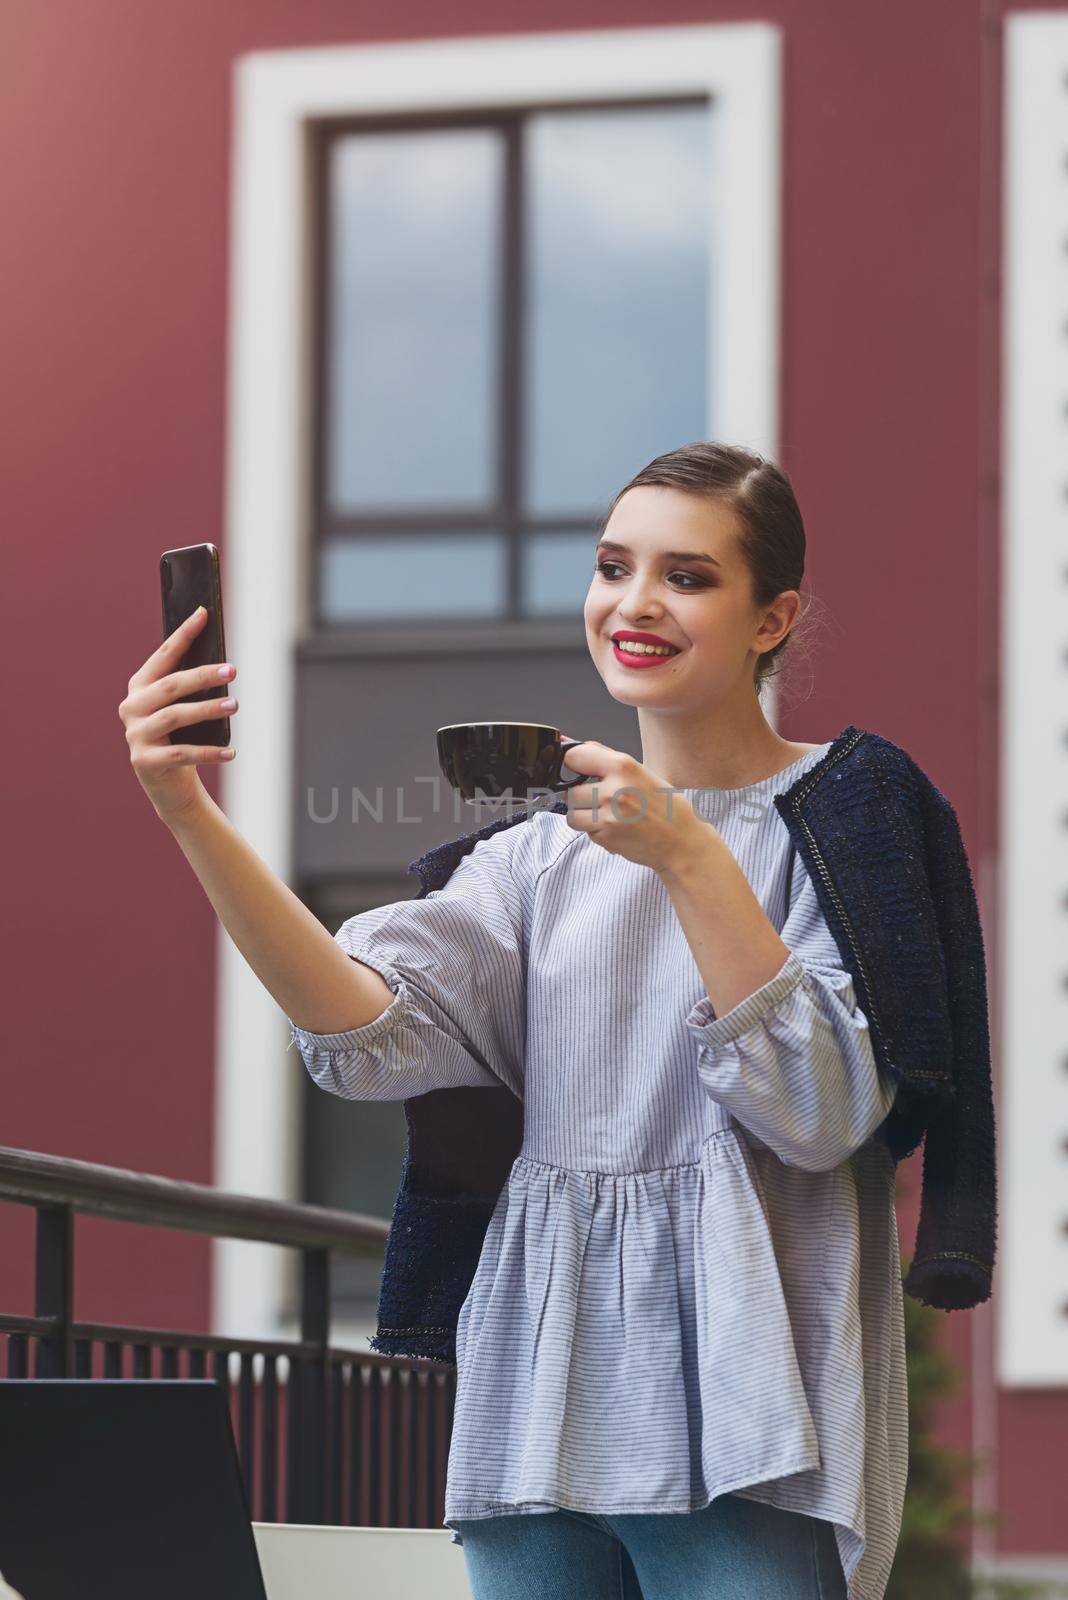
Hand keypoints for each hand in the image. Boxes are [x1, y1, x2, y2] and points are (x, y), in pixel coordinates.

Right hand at [119, 606, 237, 825]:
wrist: (169, 785)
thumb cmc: (181, 738)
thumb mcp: (184, 710)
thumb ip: (192, 689)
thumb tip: (223, 666)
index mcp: (139, 688)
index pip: (163, 656)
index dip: (183, 635)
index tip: (204, 614)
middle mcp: (131, 708)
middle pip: (170, 686)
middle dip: (202, 675)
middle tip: (232, 670)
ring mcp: (135, 735)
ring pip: (174, 716)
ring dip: (207, 710)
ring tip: (235, 705)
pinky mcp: (143, 762)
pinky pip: (181, 754)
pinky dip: (209, 753)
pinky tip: (231, 752)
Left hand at [557, 738, 705, 871]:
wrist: (682, 840)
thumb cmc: (664, 805)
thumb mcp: (640, 771)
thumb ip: (606, 758)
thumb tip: (574, 746)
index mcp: (623, 766)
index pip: (574, 757)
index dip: (573, 764)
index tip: (577, 770)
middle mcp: (614, 789)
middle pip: (571, 791)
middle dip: (581, 797)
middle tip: (603, 801)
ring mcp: (609, 815)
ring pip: (572, 814)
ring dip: (585, 816)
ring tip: (608, 815)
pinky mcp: (607, 837)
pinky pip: (586, 832)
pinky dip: (596, 831)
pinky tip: (617, 828)